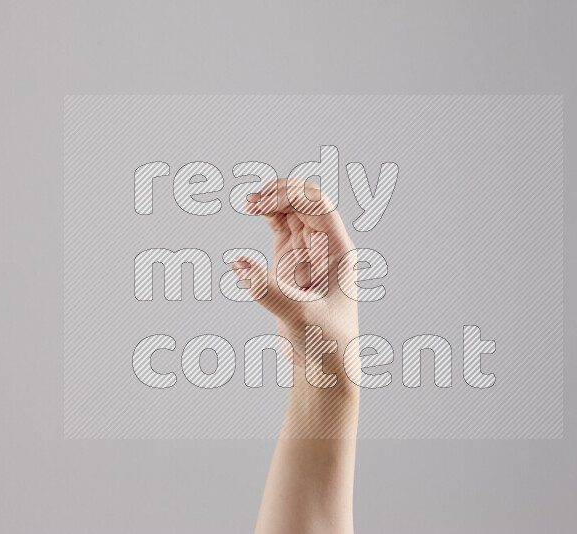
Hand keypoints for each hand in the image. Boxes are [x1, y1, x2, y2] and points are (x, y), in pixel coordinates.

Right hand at [232, 178, 359, 390]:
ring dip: (271, 200)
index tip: (263, 204)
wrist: (325, 365)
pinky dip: (267, 214)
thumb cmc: (326, 342)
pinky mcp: (291, 263)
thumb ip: (267, 291)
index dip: (291, 195)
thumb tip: (238, 264)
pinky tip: (252, 211)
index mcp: (338, 251)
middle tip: (252, 201)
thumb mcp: (298, 316)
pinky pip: (281, 226)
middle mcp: (325, 247)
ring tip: (249, 203)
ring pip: (292, 209)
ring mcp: (307, 253)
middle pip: (305, 200)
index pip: (319, 205)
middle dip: (280, 193)